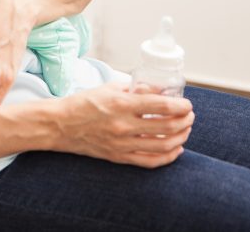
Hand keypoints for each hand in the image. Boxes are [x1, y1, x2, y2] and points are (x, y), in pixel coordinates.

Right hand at [52, 81, 194, 167]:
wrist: (60, 125)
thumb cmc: (84, 103)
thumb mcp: (109, 88)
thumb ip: (136, 89)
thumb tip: (160, 90)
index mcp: (121, 105)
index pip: (161, 106)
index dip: (181, 106)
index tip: (187, 104)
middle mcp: (124, 126)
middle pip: (167, 127)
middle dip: (185, 121)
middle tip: (189, 116)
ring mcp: (122, 144)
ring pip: (163, 146)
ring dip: (180, 138)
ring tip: (185, 130)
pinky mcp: (119, 157)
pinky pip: (150, 161)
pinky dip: (167, 157)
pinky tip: (175, 149)